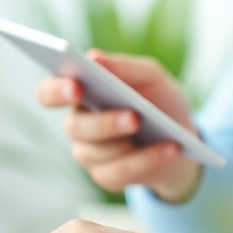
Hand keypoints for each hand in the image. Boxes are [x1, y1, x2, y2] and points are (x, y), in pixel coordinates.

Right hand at [37, 50, 202, 201]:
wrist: (183, 137)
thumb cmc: (160, 101)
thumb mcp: (152, 77)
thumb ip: (124, 67)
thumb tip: (94, 56)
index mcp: (81, 93)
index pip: (49, 92)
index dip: (56, 91)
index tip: (75, 86)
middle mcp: (78, 124)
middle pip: (75, 127)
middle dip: (105, 123)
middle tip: (134, 117)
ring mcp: (89, 154)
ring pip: (96, 153)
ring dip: (131, 143)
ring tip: (165, 136)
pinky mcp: (107, 176)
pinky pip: (120, 172)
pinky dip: (148, 160)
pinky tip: (171, 148)